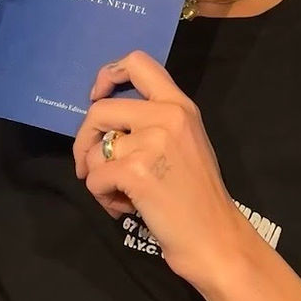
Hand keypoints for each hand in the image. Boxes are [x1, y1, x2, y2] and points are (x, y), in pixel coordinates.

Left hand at [72, 51, 245, 285]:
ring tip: (122, 194)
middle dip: (85, 140)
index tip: (97, 96)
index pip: (138, 63)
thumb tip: (108, 122)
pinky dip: (102, 197)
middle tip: (90, 164)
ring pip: (94, 149)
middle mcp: (167, 115)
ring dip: (98, 176)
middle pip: (100, 110)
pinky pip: (94, 178)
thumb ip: (156, 122)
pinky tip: (126, 207)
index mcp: (180, 105)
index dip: (108, 75)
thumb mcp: (186, 141)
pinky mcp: (135, 171)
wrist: (214, 237)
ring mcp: (151, 142)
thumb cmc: (198, 196)